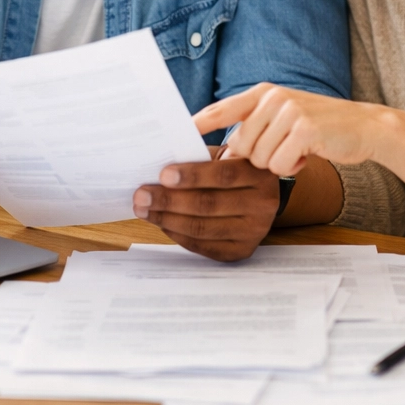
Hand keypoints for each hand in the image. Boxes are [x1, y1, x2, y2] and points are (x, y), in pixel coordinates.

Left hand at [132, 151, 280, 261]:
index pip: (224, 175)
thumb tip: (158, 162)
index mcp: (260, 174)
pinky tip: (161, 223)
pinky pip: (203, 246)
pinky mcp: (242, 250)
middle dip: (169, 200)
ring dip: (167, 219)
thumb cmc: (232, 168)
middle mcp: (263, 205)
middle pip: (209, 205)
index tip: (162, 174)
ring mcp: (254, 231)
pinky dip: (178, 235)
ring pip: (203, 228)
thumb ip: (199, 155)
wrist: (258, 194)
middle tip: (141, 196)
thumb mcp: (224, 154)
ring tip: (144, 210)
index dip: (192, 176)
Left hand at [193, 83, 382, 176]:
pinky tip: (308, 155)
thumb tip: (221, 159)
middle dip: (256, 159)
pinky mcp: (305, 129)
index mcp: (262, 93)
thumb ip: (254, 130)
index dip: (198, 124)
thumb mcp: (283, 119)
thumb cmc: (318, 128)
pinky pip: (280, 164)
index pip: (221, 109)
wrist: (363, 126)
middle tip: (281, 152)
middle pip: (240, 145)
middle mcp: (272, 98)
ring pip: (259, 158)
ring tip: (297, 150)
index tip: (178, 135)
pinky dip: (292, 167)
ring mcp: (289, 111)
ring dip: (277, 164)